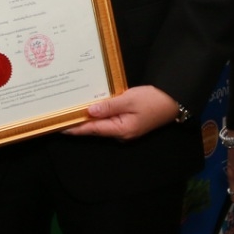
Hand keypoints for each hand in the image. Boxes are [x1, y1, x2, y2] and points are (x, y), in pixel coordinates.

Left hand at [65, 85, 180, 139]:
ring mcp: (125, 130)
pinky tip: (90, 110)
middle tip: (60, 117)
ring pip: (101, 125)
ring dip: (87, 119)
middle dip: (78, 123)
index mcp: (121, 129)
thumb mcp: (130, 100)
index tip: (59, 127)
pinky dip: (98, 116)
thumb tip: (90, 111)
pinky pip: (109, 121)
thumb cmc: (153, 100)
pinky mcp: (128, 124)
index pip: (92, 129)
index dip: (75, 128)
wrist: (173, 101)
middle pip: (95, 129)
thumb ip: (109, 106)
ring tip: (71, 112)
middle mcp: (120, 134)